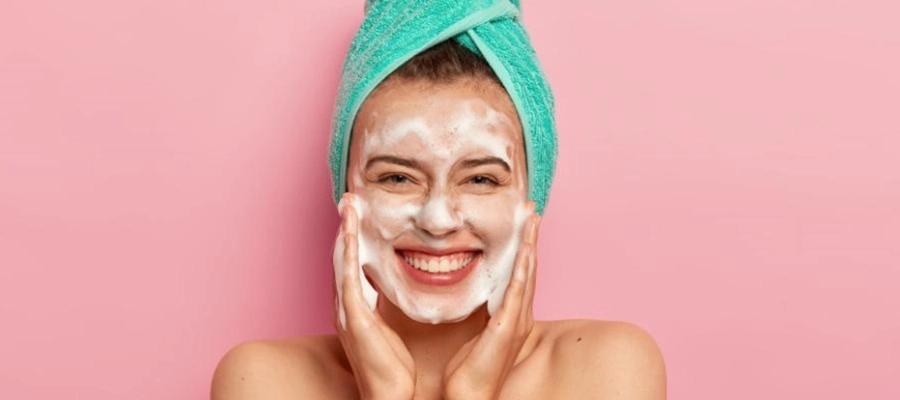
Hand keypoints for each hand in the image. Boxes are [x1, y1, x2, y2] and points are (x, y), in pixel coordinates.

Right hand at [333, 194, 415, 399]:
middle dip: (345, 226)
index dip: (352, 236)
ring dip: (345, 231)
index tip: (357, 212)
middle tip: (349, 199)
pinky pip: (348, 278)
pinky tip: (350, 233)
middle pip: (341, 256)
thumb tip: (385, 288)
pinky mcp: (353, 318)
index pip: (351, 263)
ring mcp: (345, 310)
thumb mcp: (385, 327)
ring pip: (342, 261)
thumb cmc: (390, 366)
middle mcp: (343, 305)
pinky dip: (349, 253)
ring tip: (348, 205)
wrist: (387, 393)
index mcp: (353, 306)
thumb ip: (381, 306)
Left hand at [442, 209, 540, 399]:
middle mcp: (519, 316)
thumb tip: (467, 291)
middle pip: (529, 268)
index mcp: (510, 316)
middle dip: (530, 238)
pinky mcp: (508, 328)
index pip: (519, 273)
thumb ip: (476, 311)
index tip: (522, 223)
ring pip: (527, 274)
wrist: (468, 396)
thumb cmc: (466, 371)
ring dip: (530, 245)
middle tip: (531, 210)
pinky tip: (525, 251)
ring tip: (531, 219)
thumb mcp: (472, 332)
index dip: (522, 247)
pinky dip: (523, 269)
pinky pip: (518, 292)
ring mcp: (517, 321)